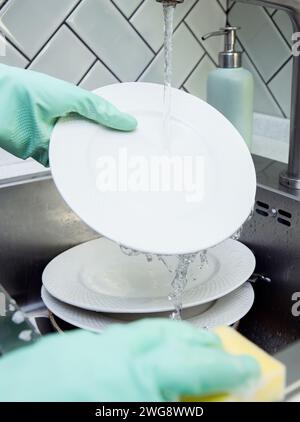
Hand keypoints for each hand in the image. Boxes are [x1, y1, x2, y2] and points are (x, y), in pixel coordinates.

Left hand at [0, 64, 136, 165]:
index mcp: (75, 106)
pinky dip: (72, 170)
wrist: (0, 103)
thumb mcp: (74, 97)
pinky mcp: (44, 154)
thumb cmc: (30, 91)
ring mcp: (56, 140)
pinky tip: (86, 175)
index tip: (135, 138)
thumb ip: (100, 110)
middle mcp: (67, 123)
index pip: (102, 119)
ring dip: (90, 160)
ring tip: (113, 170)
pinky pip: (62, 165)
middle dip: (106, 148)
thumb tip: (128, 122)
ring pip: (78, 154)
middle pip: (92, 139)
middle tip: (128, 158)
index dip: (117, 128)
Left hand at [0, 319, 259, 401]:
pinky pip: (115, 340)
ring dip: (169, 343)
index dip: (230, 367)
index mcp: (134, 377)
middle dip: (201, 345)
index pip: (198, 365)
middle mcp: (111, 353)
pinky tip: (139, 362)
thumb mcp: (135, 409)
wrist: (6, 406)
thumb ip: (173, 399)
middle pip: (171, 336)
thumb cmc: (56, 409)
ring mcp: (87, 348)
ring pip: (142, 333)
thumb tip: (197, 394)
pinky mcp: (68, 350)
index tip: (246, 370)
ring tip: (184, 357)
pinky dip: (138, 346)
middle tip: (221, 359)